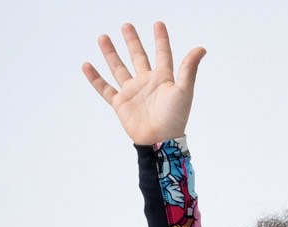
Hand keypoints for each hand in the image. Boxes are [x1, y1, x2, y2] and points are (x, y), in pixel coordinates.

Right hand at [82, 20, 204, 144]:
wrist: (160, 141)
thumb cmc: (175, 118)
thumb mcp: (184, 90)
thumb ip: (189, 68)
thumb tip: (201, 48)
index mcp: (163, 78)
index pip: (162, 54)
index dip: (160, 39)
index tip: (158, 24)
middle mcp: (146, 83)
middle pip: (138, 57)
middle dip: (132, 41)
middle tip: (126, 26)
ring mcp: (132, 92)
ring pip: (119, 68)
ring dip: (111, 53)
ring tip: (103, 38)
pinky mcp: (121, 104)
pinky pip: (105, 88)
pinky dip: (95, 78)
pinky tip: (86, 65)